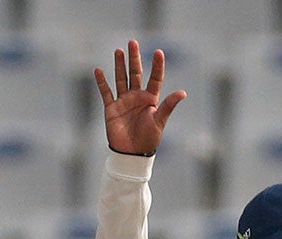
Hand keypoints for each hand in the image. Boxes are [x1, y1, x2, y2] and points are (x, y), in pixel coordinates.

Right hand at [95, 42, 186, 157]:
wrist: (132, 154)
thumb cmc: (149, 139)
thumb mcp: (160, 121)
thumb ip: (168, 105)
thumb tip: (183, 92)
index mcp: (150, 99)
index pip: (155, 78)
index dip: (157, 66)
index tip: (159, 52)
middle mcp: (137, 97)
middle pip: (135, 73)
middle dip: (134, 58)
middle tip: (133, 42)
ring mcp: (124, 101)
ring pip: (121, 78)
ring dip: (119, 65)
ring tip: (119, 51)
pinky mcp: (112, 108)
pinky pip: (106, 92)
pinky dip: (101, 82)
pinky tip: (99, 70)